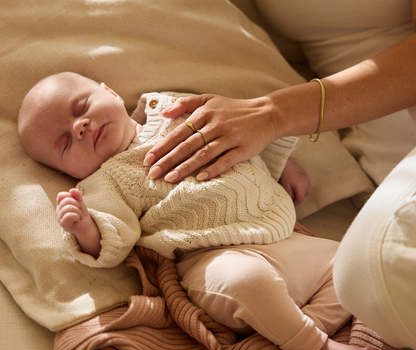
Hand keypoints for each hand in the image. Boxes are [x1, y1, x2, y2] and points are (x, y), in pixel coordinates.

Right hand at [56, 188, 100, 256]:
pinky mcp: (63, 224)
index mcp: (61, 204)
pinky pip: (69, 215)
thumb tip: (72, 190)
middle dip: (76, 204)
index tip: (76, 203)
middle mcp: (58, 210)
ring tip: (78, 216)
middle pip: (66, 200)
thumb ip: (77, 195)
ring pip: (68, 208)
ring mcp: (60, 217)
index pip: (61, 195)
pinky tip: (77, 219)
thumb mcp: (80, 203)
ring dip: (78, 211)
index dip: (71, 197)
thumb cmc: (81, 214)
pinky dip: (77, 216)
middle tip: (78, 211)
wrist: (86, 226)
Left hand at [144, 94, 278, 182]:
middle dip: (168, 160)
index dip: (162, 146)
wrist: (267, 113)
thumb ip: (185, 104)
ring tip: (170, 179)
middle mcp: (216, 125)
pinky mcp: (243, 149)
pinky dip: (212, 169)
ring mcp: (230, 137)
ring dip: (185, 167)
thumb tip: (163, 113)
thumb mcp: (210, 99)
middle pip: (187, 145)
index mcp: (205, 114)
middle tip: (153, 173)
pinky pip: (225, 160)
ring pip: (203, 154)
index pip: (179, 133)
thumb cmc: (234, 109)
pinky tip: (199, 178)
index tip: (148, 159)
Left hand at [279, 157, 310, 205]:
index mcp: (302, 187)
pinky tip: (296, 187)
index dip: (296, 203)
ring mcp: (308, 180)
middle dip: (298, 198)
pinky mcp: (306, 177)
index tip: (291, 204)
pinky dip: (302, 188)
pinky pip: (306, 186)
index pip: (301, 199)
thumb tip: (293, 201)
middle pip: (304, 195)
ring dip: (300, 193)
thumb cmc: (285, 175)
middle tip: (291, 197)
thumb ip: (290, 195)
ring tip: (293, 192)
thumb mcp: (286, 187)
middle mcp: (307, 183)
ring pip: (306, 191)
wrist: (287, 164)